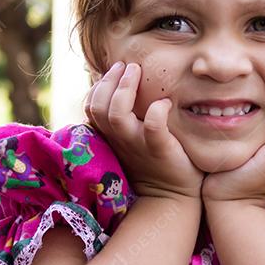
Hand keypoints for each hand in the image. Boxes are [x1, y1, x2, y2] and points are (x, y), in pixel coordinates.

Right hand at [85, 61, 203, 200]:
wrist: (172, 199)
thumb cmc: (154, 165)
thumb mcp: (133, 140)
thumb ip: (126, 119)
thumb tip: (126, 89)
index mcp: (111, 137)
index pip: (91, 107)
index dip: (98, 87)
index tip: (114, 72)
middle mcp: (120, 140)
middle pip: (98, 107)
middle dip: (109, 81)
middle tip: (125, 65)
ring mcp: (138, 145)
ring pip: (117, 114)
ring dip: (125, 89)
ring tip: (136, 70)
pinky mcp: (160, 149)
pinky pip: (153, 127)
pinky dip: (156, 112)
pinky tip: (164, 103)